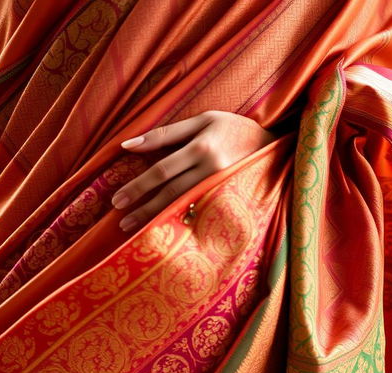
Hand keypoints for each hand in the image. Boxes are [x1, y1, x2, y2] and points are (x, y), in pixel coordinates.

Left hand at [112, 110, 278, 231]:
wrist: (274, 146)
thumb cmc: (233, 129)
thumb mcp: (203, 120)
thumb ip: (166, 133)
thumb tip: (128, 144)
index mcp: (202, 147)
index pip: (162, 170)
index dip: (138, 186)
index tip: (117, 199)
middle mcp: (211, 170)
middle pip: (169, 192)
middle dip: (143, 207)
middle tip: (120, 220)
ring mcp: (221, 188)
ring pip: (182, 206)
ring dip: (156, 219)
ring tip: (134, 230)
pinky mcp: (228, 200)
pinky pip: (198, 213)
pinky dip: (178, 222)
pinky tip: (163, 232)